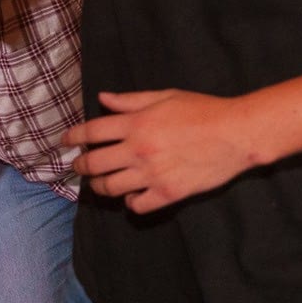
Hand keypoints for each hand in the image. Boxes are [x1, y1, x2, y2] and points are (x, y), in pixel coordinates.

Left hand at [70, 89, 259, 211]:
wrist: (235, 134)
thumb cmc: (203, 110)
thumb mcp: (166, 96)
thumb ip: (131, 101)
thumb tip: (103, 98)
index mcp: (137, 124)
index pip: (92, 131)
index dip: (73, 136)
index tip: (65, 141)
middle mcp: (139, 150)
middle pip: (93, 164)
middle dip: (80, 165)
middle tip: (79, 165)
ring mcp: (152, 175)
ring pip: (109, 188)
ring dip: (100, 185)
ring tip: (101, 181)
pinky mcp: (167, 194)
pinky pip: (135, 206)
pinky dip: (129, 202)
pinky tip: (132, 194)